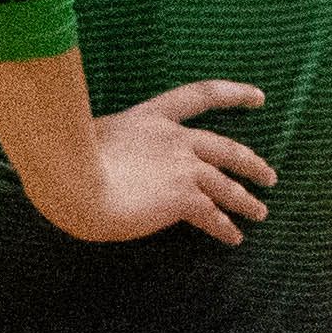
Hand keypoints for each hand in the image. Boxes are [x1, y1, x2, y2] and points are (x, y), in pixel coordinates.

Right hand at [21, 77, 274, 244]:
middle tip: (268, 174)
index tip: (260, 96)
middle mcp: (174, 139)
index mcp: (149, 118)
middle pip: (227, 148)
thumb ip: (103, 145)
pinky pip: (213, 215)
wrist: (70, 179)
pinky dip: (225, 228)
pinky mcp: (183, 197)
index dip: (233, 94)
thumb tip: (95, 158)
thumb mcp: (84, 138)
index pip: (199, 96)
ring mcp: (182, 167)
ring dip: (246, 201)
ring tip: (260, 212)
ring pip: (226, 185)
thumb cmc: (62, 161)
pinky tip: (234, 238)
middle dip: (251, 163)